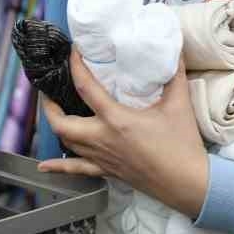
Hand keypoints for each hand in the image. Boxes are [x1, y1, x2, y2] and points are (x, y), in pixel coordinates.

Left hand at [38, 52, 210, 217]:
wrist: (189, 184)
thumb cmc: (183, 145)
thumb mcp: (179, 105)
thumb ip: (173, 74)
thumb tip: (173, 49)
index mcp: (117, 120)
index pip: (85, 88)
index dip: (75, 67)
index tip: (73, 52)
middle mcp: (102, 139)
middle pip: (61, 122)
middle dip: (50, 104)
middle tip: (50, 89)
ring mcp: (102, 157)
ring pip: (66, 142)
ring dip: (56, 125)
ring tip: (54, 111)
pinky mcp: (107, 171)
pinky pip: (77, 170)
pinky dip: (59, 166)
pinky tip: (44, 167)